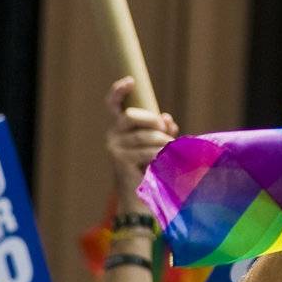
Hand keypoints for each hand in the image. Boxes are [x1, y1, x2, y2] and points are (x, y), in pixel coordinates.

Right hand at [105, 77, 178, 200]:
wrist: (139, 201)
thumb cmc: (149, 170)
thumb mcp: (156, 145)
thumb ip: (161, 130)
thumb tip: (167, 119)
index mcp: (119, 130)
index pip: (113, 105)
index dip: (118, 91)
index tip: (130, 81)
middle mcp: (112, 137)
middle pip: (132, 116)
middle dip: (153, 122)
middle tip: (166, 133)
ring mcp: (114, 149)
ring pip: (145, 136)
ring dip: (162, 143)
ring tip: (169, 153)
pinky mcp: (120, 160)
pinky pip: (146, 150)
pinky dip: (159, 156)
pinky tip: (163, 162)